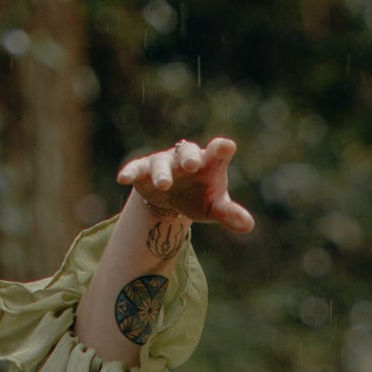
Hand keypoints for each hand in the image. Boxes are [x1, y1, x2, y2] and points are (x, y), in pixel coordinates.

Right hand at [116, 136, 254, 234]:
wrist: (172, 198)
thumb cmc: (199, 197)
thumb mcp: (215, 207)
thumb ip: (230, 214)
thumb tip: (248, 225)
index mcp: (208, 163)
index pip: (216, 153)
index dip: (221, 149)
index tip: (226, 147)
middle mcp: (185, 158)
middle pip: (187, 152)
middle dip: (189, 158)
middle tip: (192, 165)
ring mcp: (164, 162)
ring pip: (162, 163)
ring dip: (162, 173)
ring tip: (164, 185)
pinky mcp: (144, 170)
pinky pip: (137, 168)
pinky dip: (130, 172)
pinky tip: (123, 178)